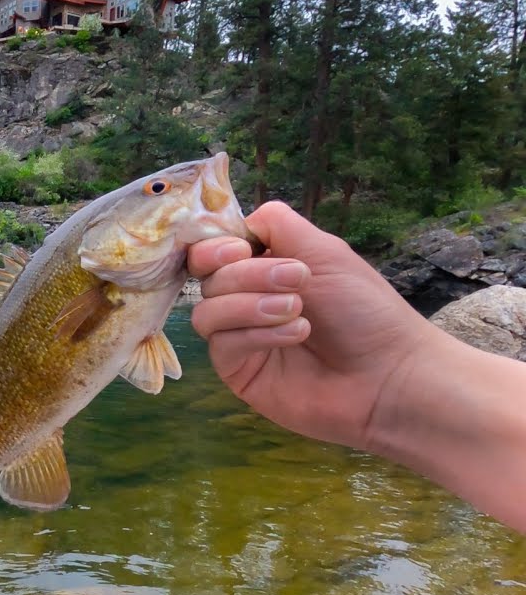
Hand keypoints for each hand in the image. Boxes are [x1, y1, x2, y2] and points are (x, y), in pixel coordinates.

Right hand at [186, 201, 441, 451]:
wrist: (388, 372)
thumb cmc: (365, 311)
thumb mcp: (325, 253)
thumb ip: (279, 225)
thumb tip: (241, 221)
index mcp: (262, 268)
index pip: (212, 251)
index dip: (215, 247)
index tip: (241, 249)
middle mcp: (244, 299)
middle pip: (208, 277)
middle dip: (249, 274)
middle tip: (298, 279)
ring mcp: (238, 336)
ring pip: (206, 311)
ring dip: (250, 305)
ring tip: (297, 310)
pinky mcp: (237, 371)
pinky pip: (223, 344)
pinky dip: (258, 334)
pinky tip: (297, 334)